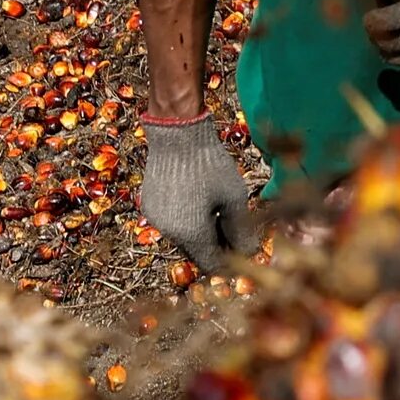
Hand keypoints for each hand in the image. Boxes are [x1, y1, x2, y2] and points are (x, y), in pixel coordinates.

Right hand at [140, 119, 254, 271]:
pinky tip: (200, 200)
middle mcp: (168, 232)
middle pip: (197, 251)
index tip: (244, 249)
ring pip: (184, 237)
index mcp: (191, 234)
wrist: (177, 135)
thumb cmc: (211, 165)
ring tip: (219, 209)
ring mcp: (155, 219)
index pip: (212, 264)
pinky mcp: (149, 206)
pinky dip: (187, 219)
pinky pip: (172, 222)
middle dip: (217, 245)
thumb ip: (241, 230)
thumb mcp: (234, 197)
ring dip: (202, 231)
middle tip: (235, 227)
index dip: (230, 261)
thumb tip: (250, 253)